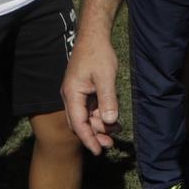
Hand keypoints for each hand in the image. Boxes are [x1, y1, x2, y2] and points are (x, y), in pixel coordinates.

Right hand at [61, 33, 122, 153]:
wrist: (94, 37)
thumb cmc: (98, 55)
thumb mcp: (105, 77)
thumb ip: (107, 99)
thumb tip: (110, 121)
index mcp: (72, 94)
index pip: (78, 123)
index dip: (88, 138)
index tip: (98, 151)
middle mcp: (71, 96)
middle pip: (81, 123)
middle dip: (94, 135)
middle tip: (110, 145)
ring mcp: (77, 94)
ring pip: (87, 117)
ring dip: (100, 125)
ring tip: (117, 131)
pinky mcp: (84, 91)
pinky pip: (91, 108)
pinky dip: (102, 115)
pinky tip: (114, 120)